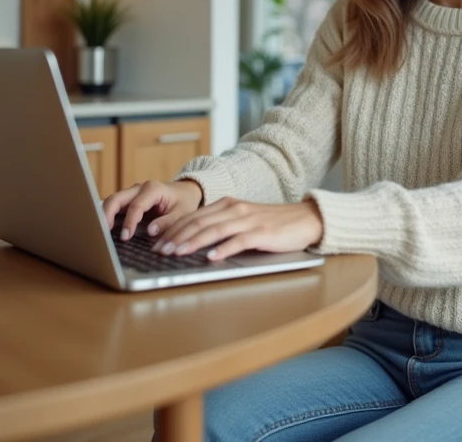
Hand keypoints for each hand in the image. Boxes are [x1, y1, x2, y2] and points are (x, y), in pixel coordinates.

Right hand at [102, 179, 203, 241]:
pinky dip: (108, 216)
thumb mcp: (182, 213)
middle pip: (116, 198)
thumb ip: (168, 222)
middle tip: (102, 233)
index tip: (125, 237)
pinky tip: (105, 229)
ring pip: (112, 201)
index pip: (136, 206)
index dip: (129, 222)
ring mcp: (132, 193)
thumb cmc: (184, 202)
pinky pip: (115, 206)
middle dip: (106, 214)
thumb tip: (150, 231)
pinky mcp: (129, 200)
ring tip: (100, 233)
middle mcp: (139, 188)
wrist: (185, 191)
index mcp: (153, 189)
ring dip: (104, 215)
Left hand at [152, 197, 323, 260]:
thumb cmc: (272, 224)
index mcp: (227, 205)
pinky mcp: (262, 233)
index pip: (194, 217)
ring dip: (192, 242)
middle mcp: (235, 209)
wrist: (304, 219)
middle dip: (176, 237)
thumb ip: (222, 227)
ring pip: (214, 230)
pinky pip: (239, 241)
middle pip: (199, 222)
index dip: (173, 229)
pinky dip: (223, 249)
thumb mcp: (243, 220)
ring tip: (176, 253)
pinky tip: (211, 257)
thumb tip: (194, 242)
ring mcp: (248, 220)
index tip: (157, 242)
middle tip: (159, 251)